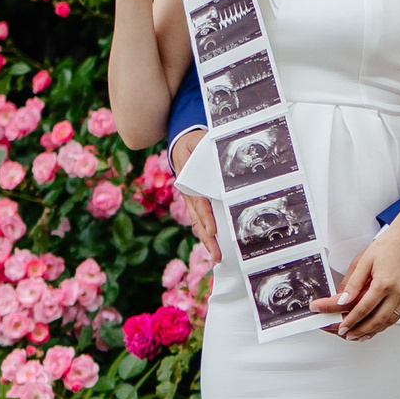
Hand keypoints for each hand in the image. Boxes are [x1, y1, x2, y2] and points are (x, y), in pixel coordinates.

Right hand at [170, 129, 218, 263]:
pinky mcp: (196, 203)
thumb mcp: (196, 141)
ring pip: (199, 223)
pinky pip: (200, 220)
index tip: (212, 231)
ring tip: (217, 256)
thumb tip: (215, 158)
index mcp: (189, 181)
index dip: (205, 217)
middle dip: (208, 238)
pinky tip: (215, 246)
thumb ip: (203, 147)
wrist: (182, 146)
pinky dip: (206, 233)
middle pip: (198, 220)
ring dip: (207, 240)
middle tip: (217, 255)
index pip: (198, 203)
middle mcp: (189, 195)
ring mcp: (192, 201)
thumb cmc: (192, 144)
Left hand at [316, 224, 399, 339]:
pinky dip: (386, 324)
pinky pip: (397, 315)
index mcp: (384, 283)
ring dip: (373, 331)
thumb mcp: (363, 261)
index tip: (341, 327)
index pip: (363, 308)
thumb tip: (343, 300)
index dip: (350, 320)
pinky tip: (377, 326)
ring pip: (389, 321)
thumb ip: (352, 283)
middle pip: (377, 320)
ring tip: (360, 335)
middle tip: (348, 334)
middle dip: (360, 330)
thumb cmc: (387, 245)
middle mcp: (397, 291)